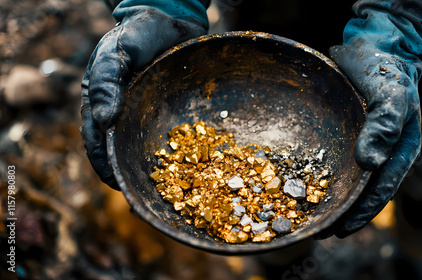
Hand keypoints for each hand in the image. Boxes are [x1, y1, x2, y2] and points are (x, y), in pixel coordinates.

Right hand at [81, 2, 207, 188]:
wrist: (169, 20)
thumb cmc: (136, 34)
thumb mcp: (116, 52)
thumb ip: (108, 82)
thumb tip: (103, 120)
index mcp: (103, 107)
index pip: (98, 145)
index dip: (105, 167)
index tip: (118, 186)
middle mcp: (126, 118)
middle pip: (125, 156)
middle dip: (134, 180)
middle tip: (145, 204)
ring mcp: (150, 118)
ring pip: (151, 152)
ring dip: (160, 175)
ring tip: (173, 196)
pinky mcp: (173, 115)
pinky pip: (177, 139)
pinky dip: (183, 156)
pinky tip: (197, 170)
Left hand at [315, 0, 421, 237]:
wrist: (375, 46)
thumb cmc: (385, 68)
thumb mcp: (392, 91)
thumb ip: (385, 124)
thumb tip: (370, 163)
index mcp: (400, 148)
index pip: (381, 189)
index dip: (362, 212)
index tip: (341, 230)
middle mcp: (382, 151)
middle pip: (363, 191)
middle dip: (344, 212)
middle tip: (319, 231)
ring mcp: (364, 143)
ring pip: (349, 178)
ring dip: (332, 198)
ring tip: (310, 215)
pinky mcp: (348, 133)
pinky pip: (336, 159)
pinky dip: (324, 174)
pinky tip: (304, 182)